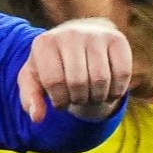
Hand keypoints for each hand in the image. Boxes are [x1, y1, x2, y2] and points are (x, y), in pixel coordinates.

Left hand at [17, 16, 135, 120]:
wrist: (79, 38)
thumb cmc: (54, 64)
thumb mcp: (35, 78)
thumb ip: (30, 98)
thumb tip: (37, 117)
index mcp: (44, 43)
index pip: (54, 82)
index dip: (60, 100)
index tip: (60, 101)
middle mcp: (69, 34)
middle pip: (78, 82)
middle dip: (79, 99)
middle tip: (78, 98)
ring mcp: (95, 35)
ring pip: (101, 80)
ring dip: (97, 97)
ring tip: (91, 95)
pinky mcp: (117, 39)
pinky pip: (122, 74)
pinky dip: (116, 90)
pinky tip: (108, 90)